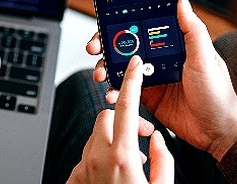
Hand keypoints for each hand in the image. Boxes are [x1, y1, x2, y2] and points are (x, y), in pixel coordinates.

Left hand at [68, 56, 172, 183]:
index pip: (126, 107)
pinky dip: (100, 159)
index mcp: (121, 156)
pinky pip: (86, 157)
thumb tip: (158, 139)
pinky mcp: (73, 178)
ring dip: (112, 141)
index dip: (132, 81)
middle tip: (141, 135)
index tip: (134, 64)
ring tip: (129, 162)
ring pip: (94, 137)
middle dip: (123, 119)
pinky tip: (112, 174)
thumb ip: (163, 159)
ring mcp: (82, 168)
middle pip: (106, 116)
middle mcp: (97, 158)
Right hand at [87, 0, 236, 159]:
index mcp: (173, 44)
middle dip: (106, 45)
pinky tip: (112, 94)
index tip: (106, 25)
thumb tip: (182, 2)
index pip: (143, 27)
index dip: (122, 24)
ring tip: (100, 75)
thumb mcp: (206, 58)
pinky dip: (114, 90)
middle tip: (94, 49)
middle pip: (126, 45)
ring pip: (121, 67)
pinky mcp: (147, 96)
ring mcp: (151, 76)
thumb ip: (192, 30)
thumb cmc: (218, 93)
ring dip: (106, 68)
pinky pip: (125, 89)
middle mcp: (160, 57)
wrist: (217, 131)